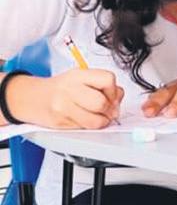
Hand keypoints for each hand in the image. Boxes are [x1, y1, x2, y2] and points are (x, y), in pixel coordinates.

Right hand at [5, 69, 122, 128]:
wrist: (30, 97)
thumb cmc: (60, 89)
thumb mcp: (81, 79)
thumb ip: (102, 85)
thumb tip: (119, 98)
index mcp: (77, 75)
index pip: (107, 79)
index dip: (114, 90)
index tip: (112, 95)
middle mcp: (69, 89)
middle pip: (102, 103)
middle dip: (109, 109)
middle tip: (106, 109)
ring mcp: (63, 107)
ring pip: (96, 121)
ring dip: (102, 121)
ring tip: (97, 116)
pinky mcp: (60, 123)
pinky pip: (85, 129)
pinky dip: (89, 126)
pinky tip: (83, 119)